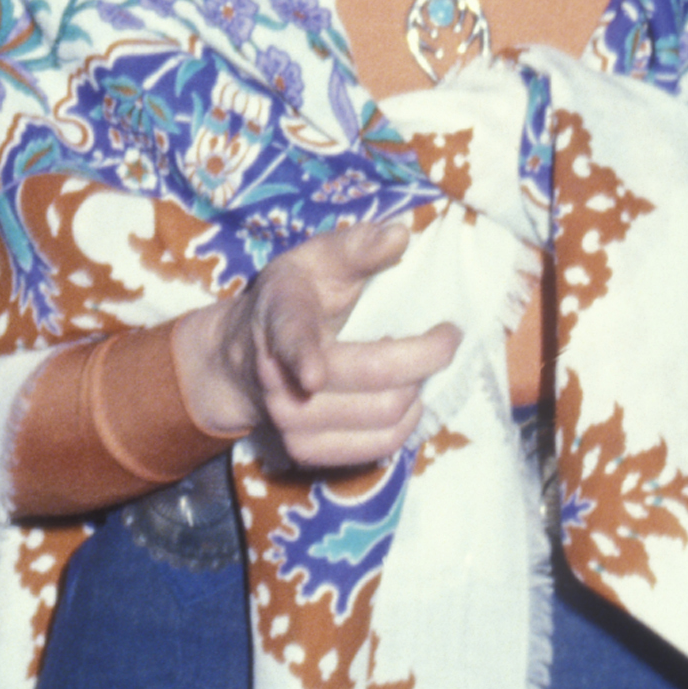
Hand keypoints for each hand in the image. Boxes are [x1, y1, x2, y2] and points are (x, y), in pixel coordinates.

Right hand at [172, 216, 460, 472]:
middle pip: (371, 379)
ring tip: (419, 365)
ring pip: (384, 415)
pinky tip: (404, 396)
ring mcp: (290, 422)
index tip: (312, 376)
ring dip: (419, 388)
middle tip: (447, 335)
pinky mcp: (306, 454)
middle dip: (427, 355)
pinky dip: (406, 421)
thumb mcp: (314, 261)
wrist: (240, 361)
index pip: (290, 338)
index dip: (302, 357)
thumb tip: (400, 235)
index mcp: (278, 317)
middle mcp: (278, 378)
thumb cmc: (293, 301)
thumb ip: (356, 247)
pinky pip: (380, 447)